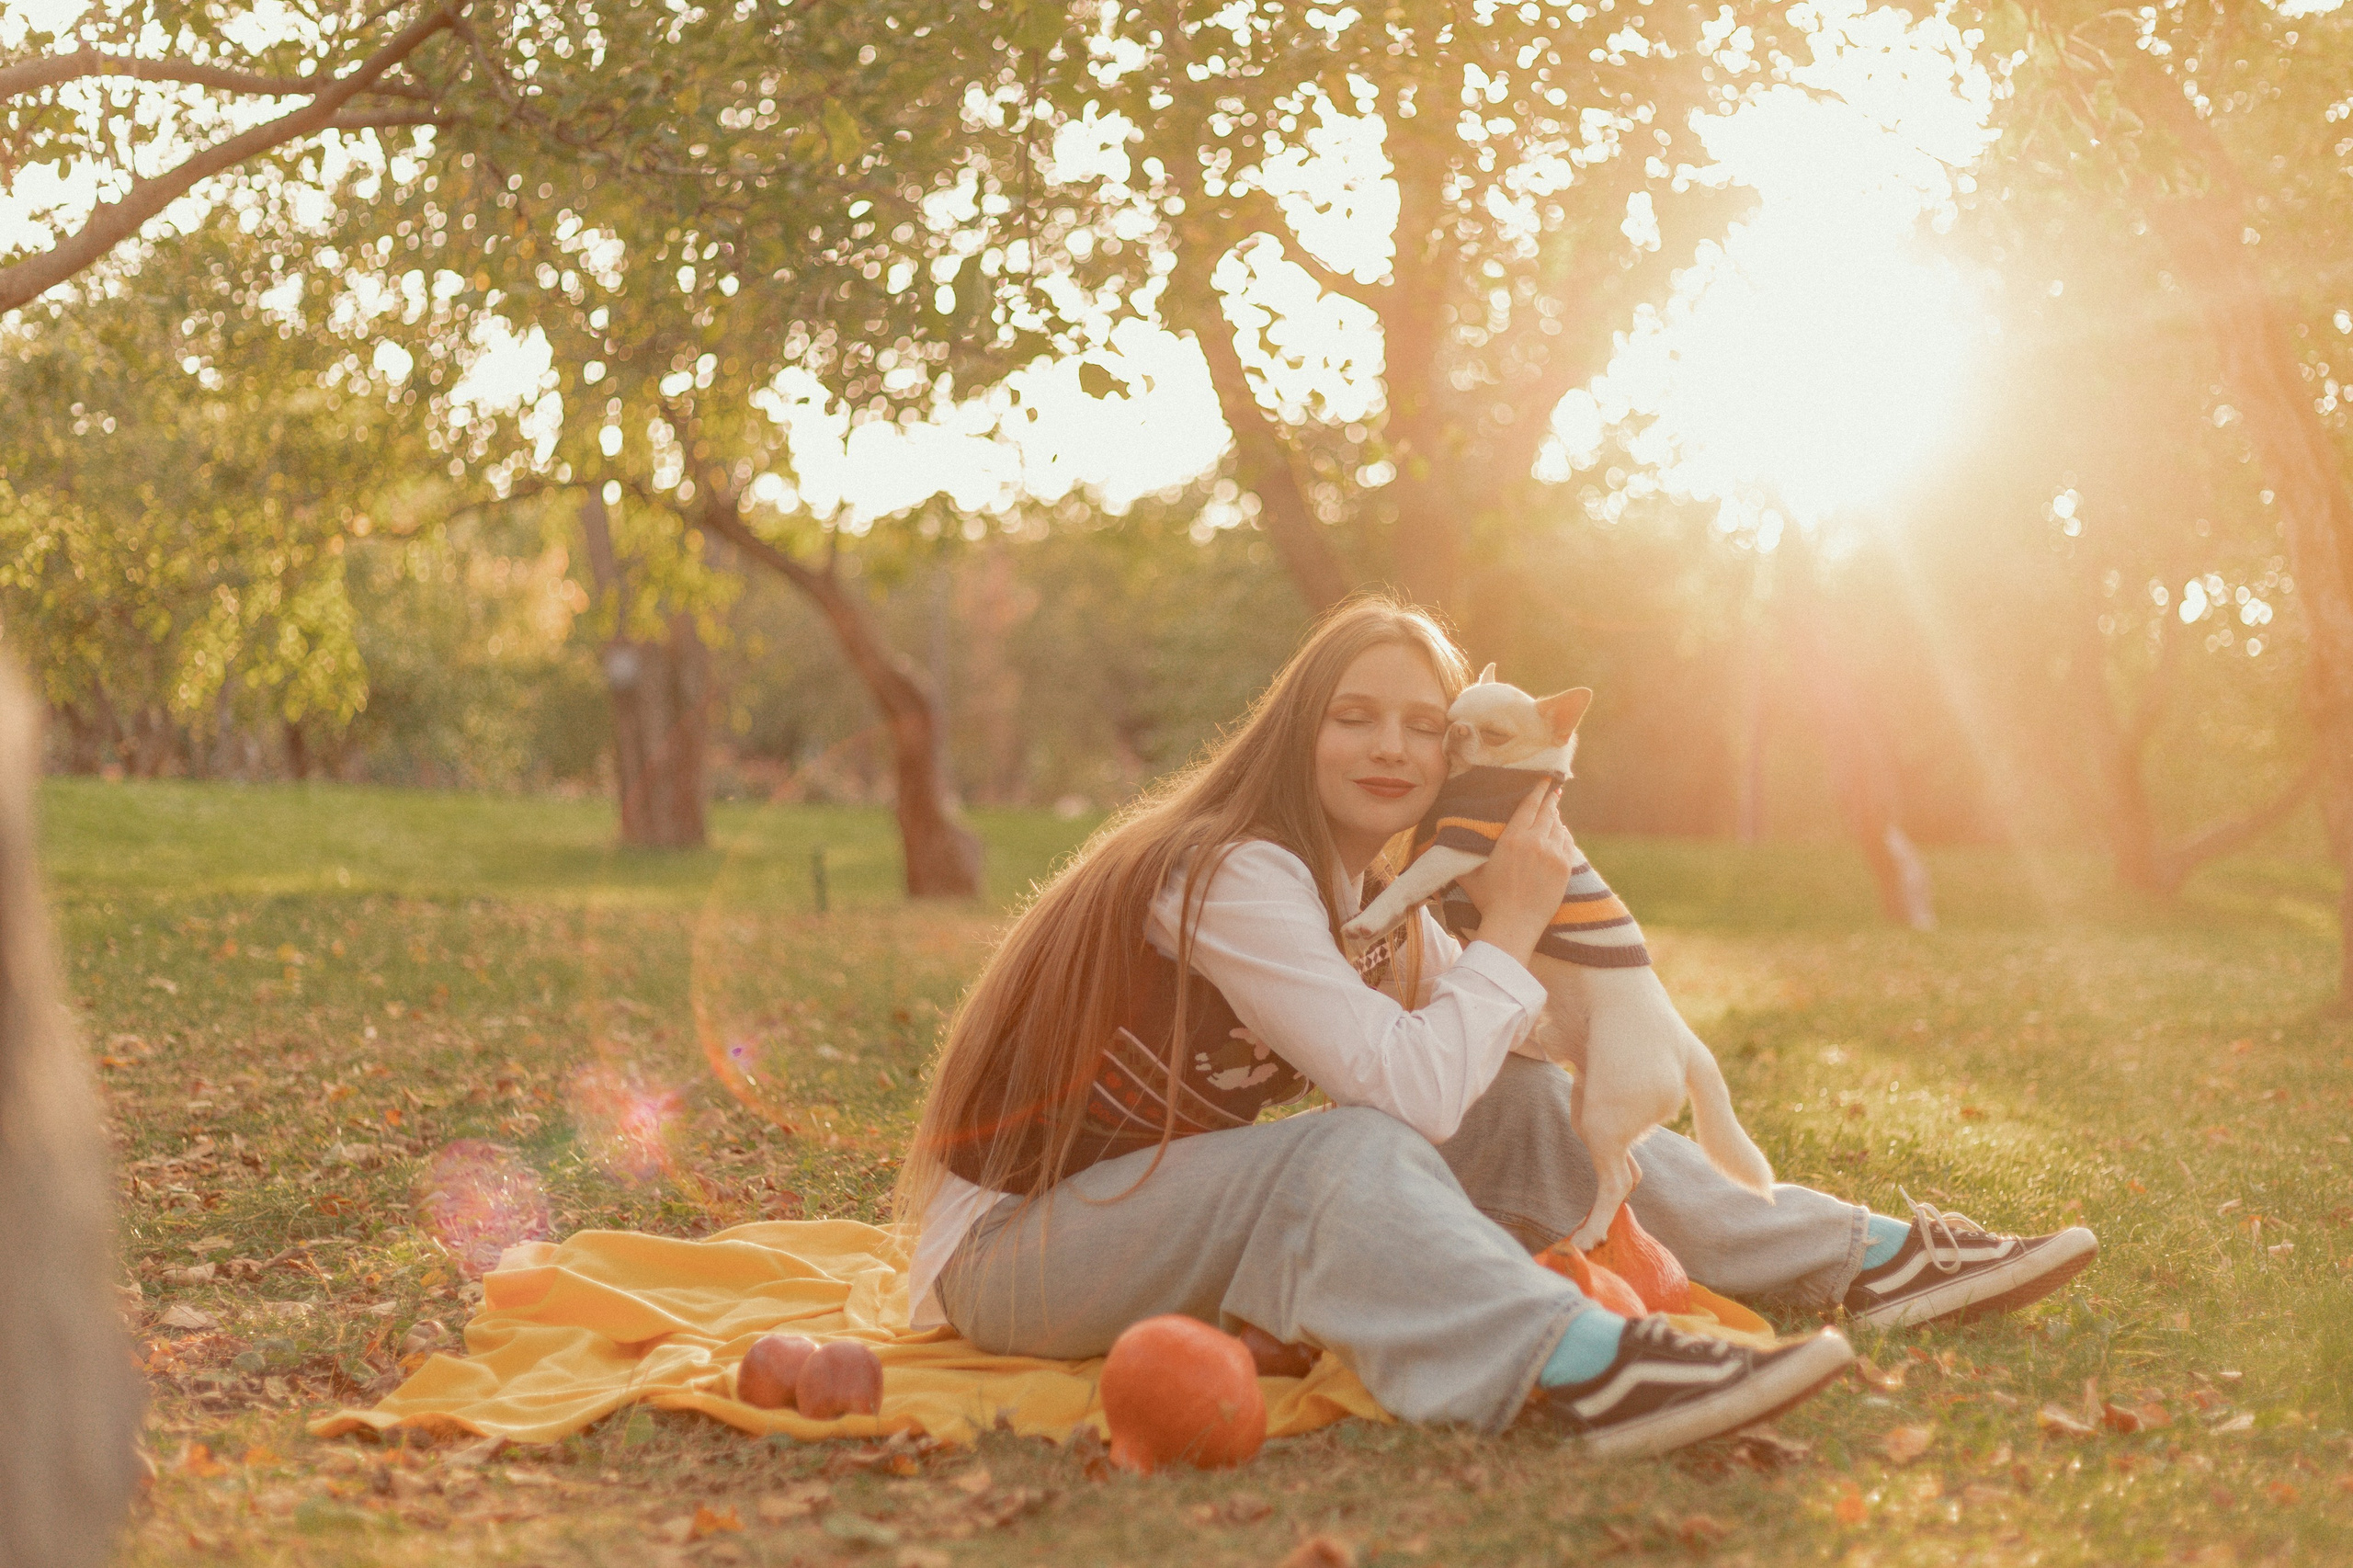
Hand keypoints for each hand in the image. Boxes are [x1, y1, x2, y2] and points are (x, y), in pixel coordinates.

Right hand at [1453, 779, 1574, 968]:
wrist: (1513, 925)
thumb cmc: (1488, 900)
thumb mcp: (1470, 873)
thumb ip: (1460, 853)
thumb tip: (1436, 840)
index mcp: (1512, 838)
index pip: (1528, 806)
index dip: (1537, 790)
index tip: (1543, 779)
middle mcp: (1535, 841)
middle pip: (1547, 811)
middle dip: (1550, 799)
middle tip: (1553, 789)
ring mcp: (1553, 854)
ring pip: (1559, 826)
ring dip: (1556, 818)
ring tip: (1554, 813)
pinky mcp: (1565, 867)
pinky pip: (1567, 843)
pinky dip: (1564, 835)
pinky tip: (1560, 834)